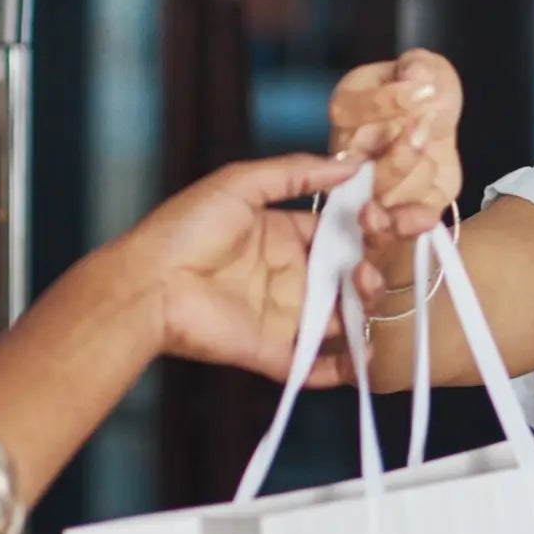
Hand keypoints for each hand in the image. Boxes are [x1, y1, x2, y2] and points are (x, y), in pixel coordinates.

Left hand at [114, 148, 368, 383]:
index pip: (344, 231)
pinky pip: (318, 368)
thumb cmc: (184, 229)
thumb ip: (296, 173)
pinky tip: (366, 351)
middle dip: (379, 257)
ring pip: (347, 316)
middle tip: (383, 244)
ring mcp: (287, 316)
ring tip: (363, 280)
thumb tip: (351, 165)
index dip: (373, 222)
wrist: (147, 283)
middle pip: (354, 271)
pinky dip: (346, 367)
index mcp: (287, 236)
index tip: (385, 212)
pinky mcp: (276, 351)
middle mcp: (293, 276)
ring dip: (369, 300)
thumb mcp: (239, 183)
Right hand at [328, 49, 465, 261]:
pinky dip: (413, 222)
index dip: (388, 102)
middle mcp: (348, 152)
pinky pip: (401, 224)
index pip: (351, 110)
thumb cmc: (425, 93)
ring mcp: (368, 187)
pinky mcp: (396, 212)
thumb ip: (419, 67)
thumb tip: (417, 74)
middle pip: (362, 166)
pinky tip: (423, 218)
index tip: (424, 89)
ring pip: (386, 195)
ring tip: (431, 148)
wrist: (440, 124)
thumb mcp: (426, 69)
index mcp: (347, 109)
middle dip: (401, 152)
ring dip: (421, 171)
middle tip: (426, 125)